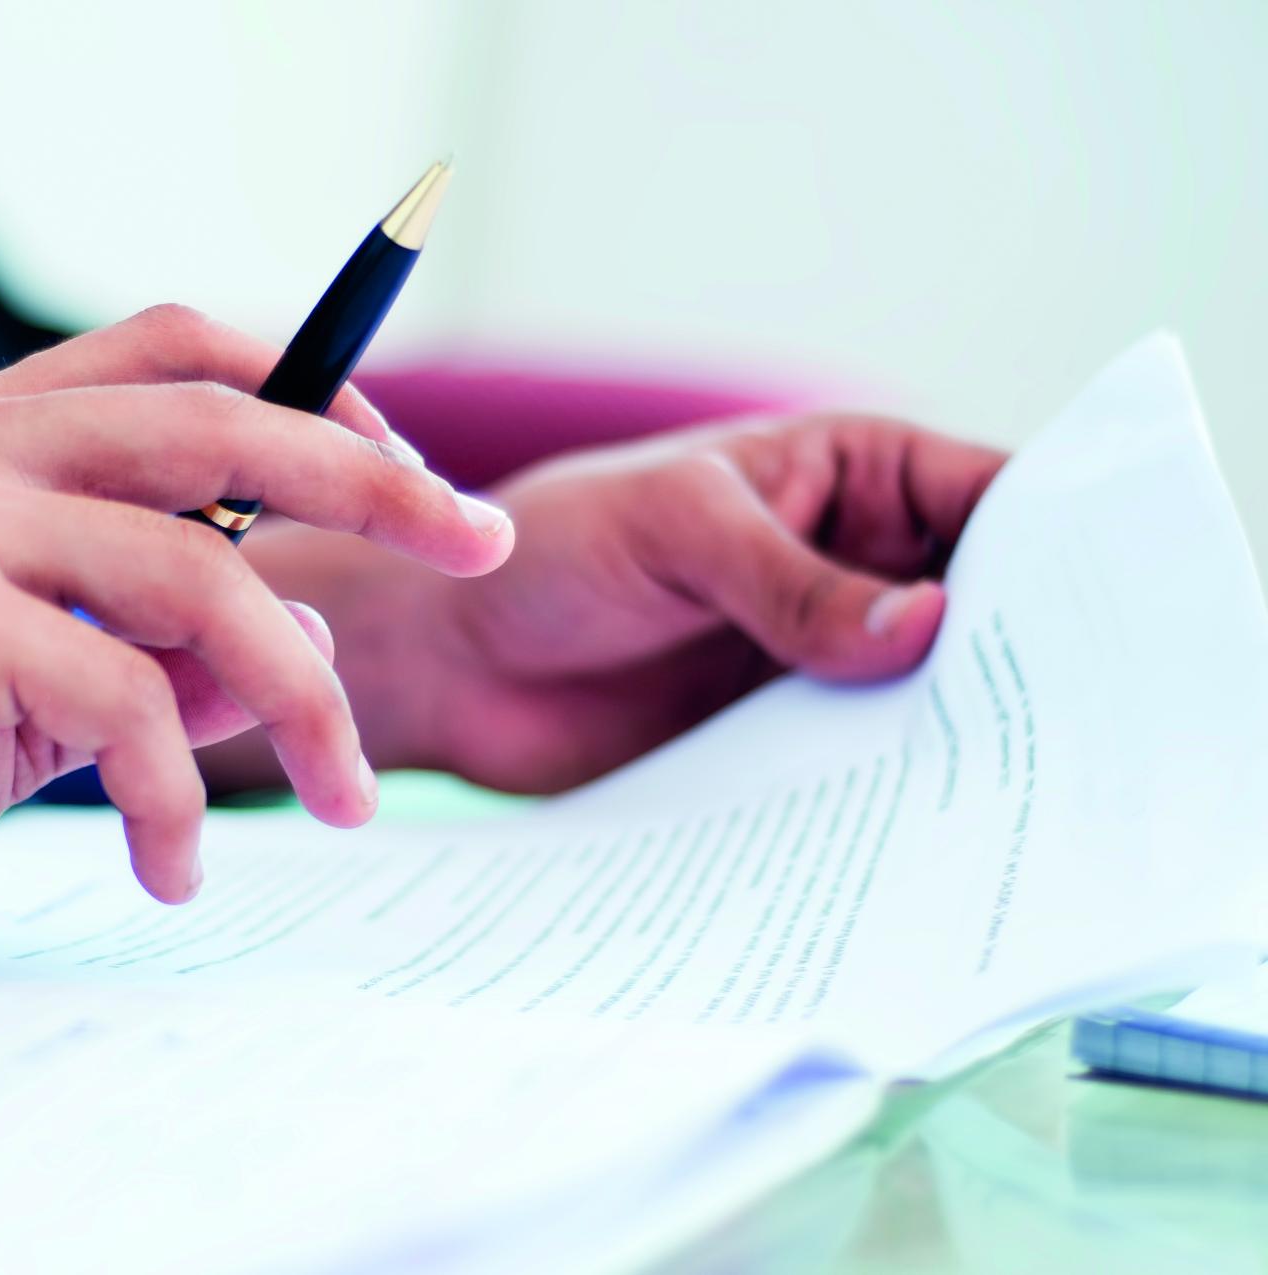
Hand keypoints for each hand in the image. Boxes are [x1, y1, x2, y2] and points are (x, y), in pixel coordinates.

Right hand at [0, 306, 511, 1007]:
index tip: (407, 467)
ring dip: (305, 698)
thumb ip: (138, 642)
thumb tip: (291, 654)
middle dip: (378, 484)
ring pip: (203, 575)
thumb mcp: (18, 684)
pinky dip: (179, 799)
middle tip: (486, 547)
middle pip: (221, 422)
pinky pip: (130, 702)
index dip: (307, 388)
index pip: (172, 348)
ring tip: (345, 801)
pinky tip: (170, 871)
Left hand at [234, 414, 1003, 792]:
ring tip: (1005, 800)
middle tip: (1067, 728)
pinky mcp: (775, 739)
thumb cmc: (546, 549)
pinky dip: (885, 796)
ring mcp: (817, 657)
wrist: (446, 656)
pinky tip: (912, 838)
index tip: (1099, 612)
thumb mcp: (674, 532)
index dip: (1053, 543)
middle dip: (1019, 657)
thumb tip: (929, 622)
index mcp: (846, 475)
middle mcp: (848, 565)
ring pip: (925, 696)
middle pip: (978, 607)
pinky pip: (856, 766)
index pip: (987, 496)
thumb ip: (788, 580)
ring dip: (956, 740)